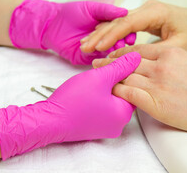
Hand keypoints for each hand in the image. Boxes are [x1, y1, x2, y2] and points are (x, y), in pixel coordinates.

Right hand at [0, 52, 140, 159]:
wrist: (49, 120)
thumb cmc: (73, 100)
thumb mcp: (99, 77)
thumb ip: (120, 66)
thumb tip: (137, 58)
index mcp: (124, 113)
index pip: (134, 87)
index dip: (123, 72)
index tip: (110, 65)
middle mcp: (119, 124)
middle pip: (123, 94)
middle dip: (112, 80)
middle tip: (99, 73)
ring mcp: (106, 128)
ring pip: (111, 100)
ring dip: (104, 88)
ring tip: (91, 82)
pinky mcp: (95, 128)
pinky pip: (102, 108)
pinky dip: (97, 98)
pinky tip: (86, 92)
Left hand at [9, 0, 135, 64]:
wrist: (51, 24)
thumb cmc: (69, 13)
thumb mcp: (91, 8)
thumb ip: (107, 11)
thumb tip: (124, 11)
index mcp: (108, 25)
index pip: (122, 30)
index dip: (127, 33)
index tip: (131, 35)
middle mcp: (105, 38)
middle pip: (118, 43)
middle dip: (122, 43)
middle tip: (126, 44)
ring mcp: (97, 49)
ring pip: (110, 52)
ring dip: (115, 51)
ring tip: (117, 49)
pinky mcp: (88, 58)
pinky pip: (98, 60)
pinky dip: (104, 59)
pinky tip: (107, 57)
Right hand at [81, 0, 186, 54]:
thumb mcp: (178, 47)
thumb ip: (154, 52)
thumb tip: (130, 60)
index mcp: (156, 12)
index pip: (127, 22)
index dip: (111, 35)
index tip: (98, 47)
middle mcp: (148, 8)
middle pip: (118, 21)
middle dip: (100, 34)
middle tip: (84, 47)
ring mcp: (145, 11)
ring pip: (118, 22)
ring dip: (102, 34)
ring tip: (86, 45)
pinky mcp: (144, 18)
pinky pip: (123, 25)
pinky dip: (111, 34)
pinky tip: (99, 42)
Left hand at [92, 44, 186, 135]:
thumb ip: (168, 61)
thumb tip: (151, 65)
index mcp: (171, 52)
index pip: (138, 50)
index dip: (121, 53)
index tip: (110, 55)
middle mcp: (162, 65)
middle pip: (128, 61)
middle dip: (109, 62)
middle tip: (95, 63)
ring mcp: (158, 83)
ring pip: (125, 75)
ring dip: (109, 76)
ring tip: (96, 78)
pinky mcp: (156, 102)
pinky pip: (128, 93)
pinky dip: (116, 91)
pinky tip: (109, 91)